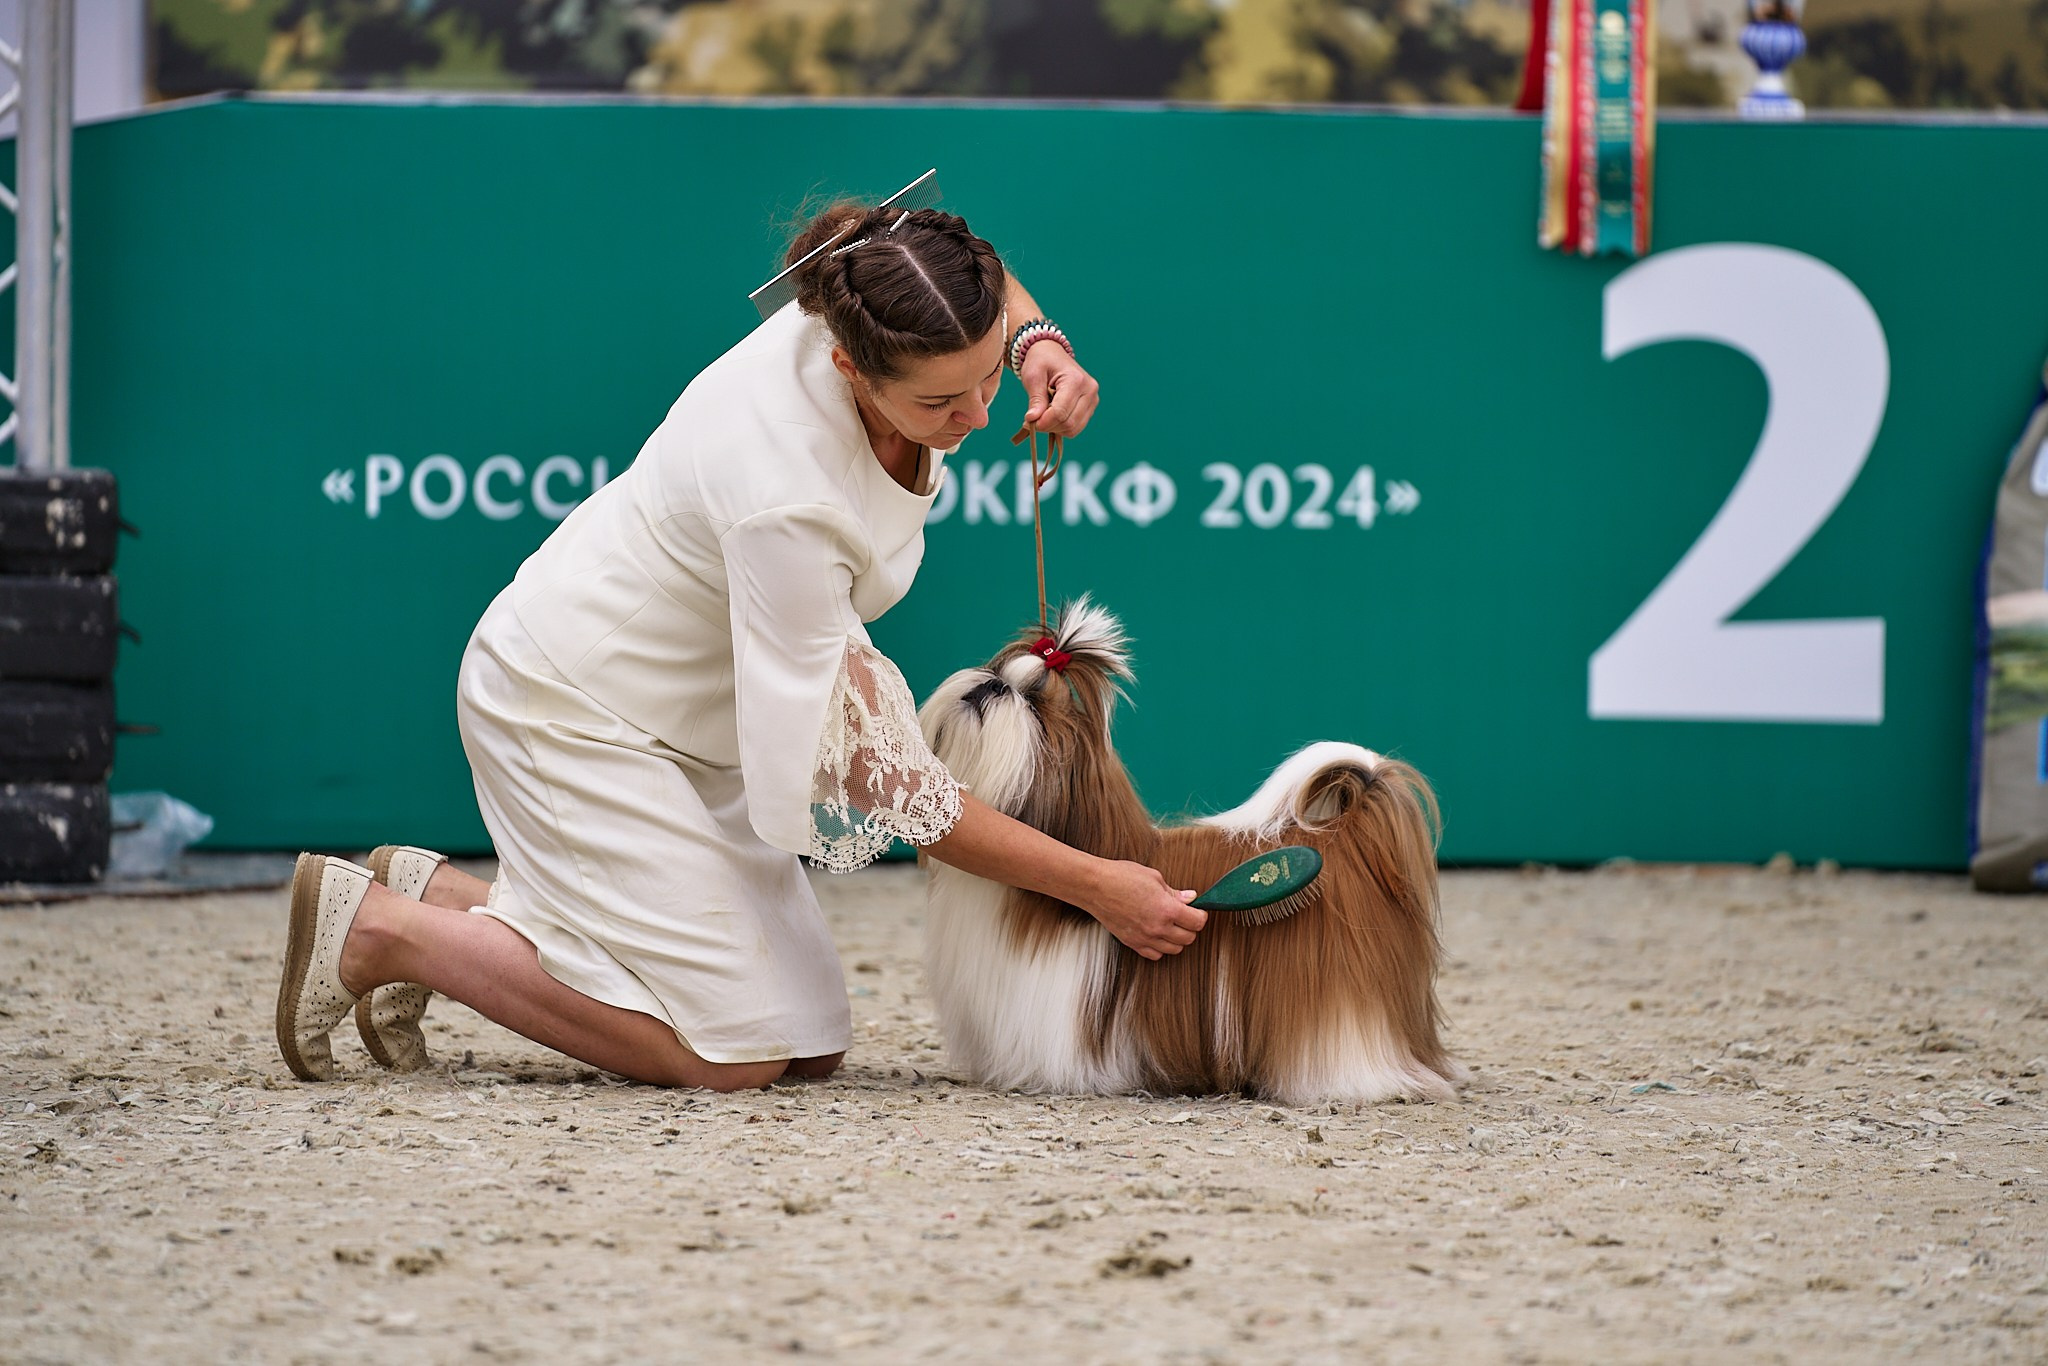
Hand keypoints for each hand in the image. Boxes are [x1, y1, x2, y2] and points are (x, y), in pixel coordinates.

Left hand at [1018, 342, 1100, 439]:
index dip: (1043, 422)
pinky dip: (1061, 426)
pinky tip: (1052, 415)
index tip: (1028, 421)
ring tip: (1043, 415)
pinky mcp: (1091, 406)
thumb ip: (1035, 399)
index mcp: (1076, 380)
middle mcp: (1089, 390)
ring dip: (1055, 428)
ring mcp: (1093, 399)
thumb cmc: (1041, 361)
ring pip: (1074, 428)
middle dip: (1048, 426)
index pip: (1060, 412)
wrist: (1051, 353)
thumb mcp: (1033, 376)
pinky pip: (1076, 427)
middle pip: (1069, 423)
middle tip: (1033, 419)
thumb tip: (1032, 420)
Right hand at [1083, 860, 1205, 960]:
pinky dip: (1160, 947)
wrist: (1095, 886)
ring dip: (1177, 939)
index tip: (1197, 911)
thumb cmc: (1121, 877)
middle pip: (1188, 938)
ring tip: (1171, 926)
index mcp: (1167, 909)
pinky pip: (1155, 955)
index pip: (1197, 922)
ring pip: (1174, 949)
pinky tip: (1157, 935)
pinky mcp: (1132, 943)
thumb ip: (1174, 893)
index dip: (1200, 915)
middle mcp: (1158, 928)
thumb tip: (1190, 898)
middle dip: (1190, 927)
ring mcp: (1144, 938)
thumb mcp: (1154, 878)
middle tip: (1185, 916)